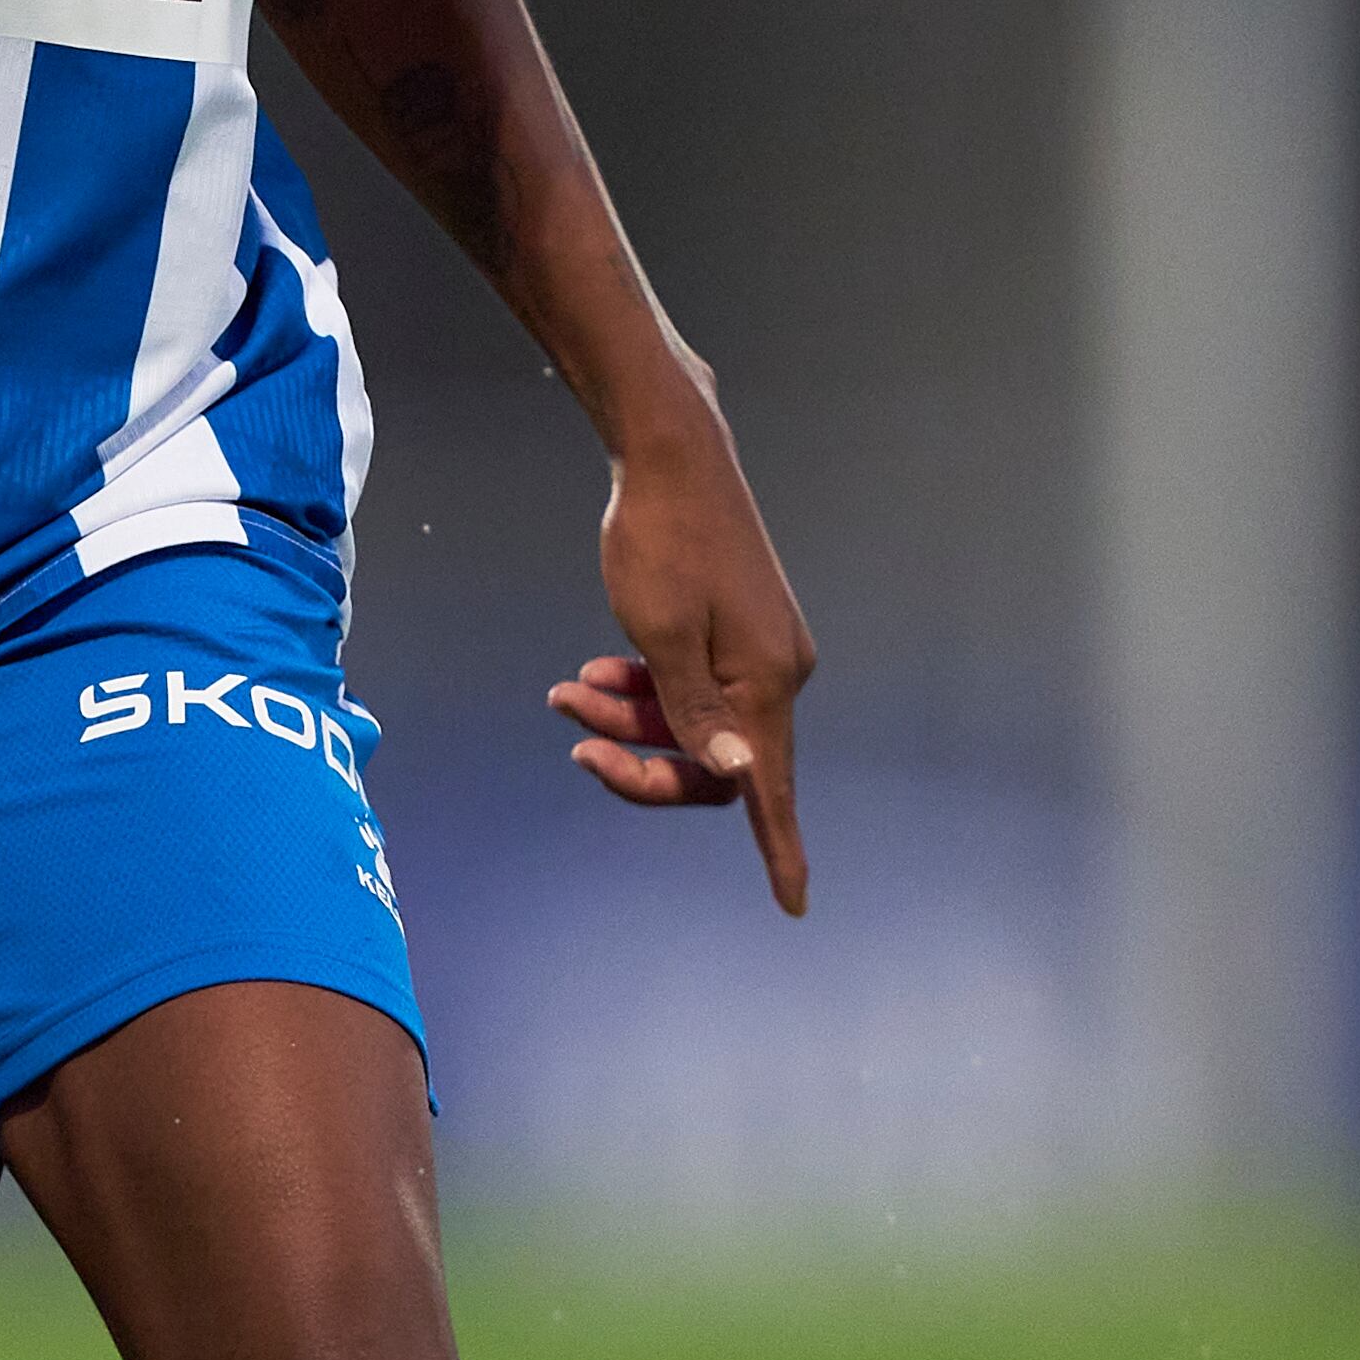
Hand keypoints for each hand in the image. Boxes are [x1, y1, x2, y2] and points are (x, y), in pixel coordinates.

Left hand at [546, 430, 816, 913]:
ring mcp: (756, 649)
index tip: (792, 903)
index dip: (780, 849)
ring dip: (628, 717)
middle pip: (713, 758)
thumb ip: (695, 714)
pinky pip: (692, 684)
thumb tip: (741, 774)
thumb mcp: (661, 637)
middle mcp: (774, 673)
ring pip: (692, 719)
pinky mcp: (735, 628)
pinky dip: (645, 687)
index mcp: (764, 684)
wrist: (672, 456)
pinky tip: (597, 670)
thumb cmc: (662, 544)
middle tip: (572, 731)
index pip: (771, 788)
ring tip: (567, 690)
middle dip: (639, 755)